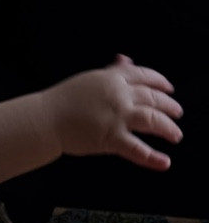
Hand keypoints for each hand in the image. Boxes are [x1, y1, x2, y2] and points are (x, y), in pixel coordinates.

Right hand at [46, 55, 182, 171]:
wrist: (44, 119)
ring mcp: (116, 117)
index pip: (145, 76)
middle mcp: (119, 96)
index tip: (169, 89)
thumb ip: (112, 72)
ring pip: (152, 120)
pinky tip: (164, 162)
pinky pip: (137, 149)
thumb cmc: (62, 101)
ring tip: (175, 135)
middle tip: (177, 113)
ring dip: (168, 128)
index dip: (161, 82)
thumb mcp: (90, 79)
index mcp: (113, 79)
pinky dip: (153, 158)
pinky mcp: (110, 138)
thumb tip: (126, 60)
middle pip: (154, 98)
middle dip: (169, 106)